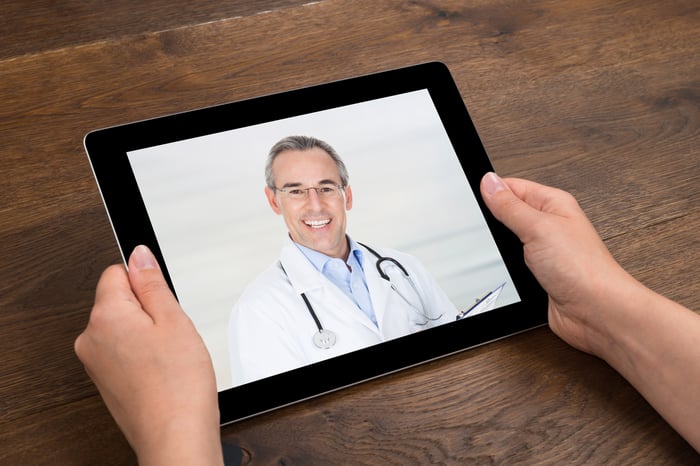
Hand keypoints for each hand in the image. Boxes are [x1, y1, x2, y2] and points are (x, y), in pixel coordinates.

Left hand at [74, 246, 222, 465]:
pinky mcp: (105, 380)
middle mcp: (90, 339)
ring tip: (169, 355)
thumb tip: (138, 255)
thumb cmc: (177, 385)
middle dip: (147, 309)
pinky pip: (123, 351)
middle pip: (118, 300)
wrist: (175, 435)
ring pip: (123, 327)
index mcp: (105, 317)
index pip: (117, 272)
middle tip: (172, 332)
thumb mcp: (173, 319)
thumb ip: (151, 282)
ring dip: (146, 333)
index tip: (163, 301)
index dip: (146, 282)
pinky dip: (142, 354)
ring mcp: (95, 363)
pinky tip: (162, 369)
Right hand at [479, 173, 632, 355]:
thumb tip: (489, 182)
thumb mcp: (538, 227)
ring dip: (499, 247)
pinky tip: (501, 268)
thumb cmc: (583, 269)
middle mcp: (549, 225)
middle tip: (478, 226)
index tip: (469, 196)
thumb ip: (510, 206)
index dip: (491, 190)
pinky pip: (512, 264)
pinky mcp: (538, 274)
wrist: (596, 312)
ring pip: (508, 241)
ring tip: (492, 249)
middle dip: (491, 220)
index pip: (513, 186)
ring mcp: (544, 251)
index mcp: (553, 203)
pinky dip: (504, 267)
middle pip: (508, 213)